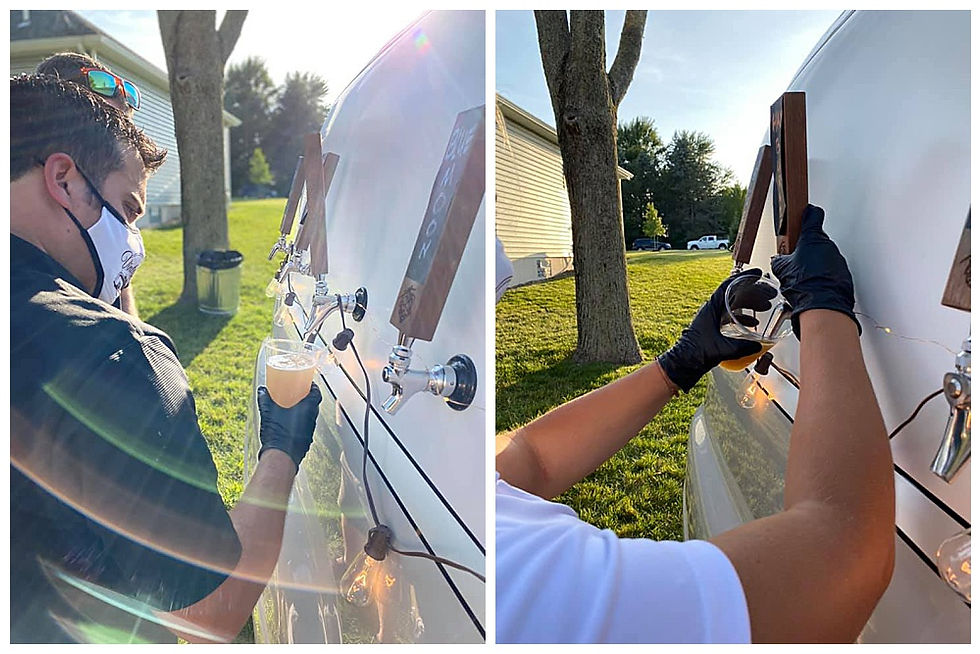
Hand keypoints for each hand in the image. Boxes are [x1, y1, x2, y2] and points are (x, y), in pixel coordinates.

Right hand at [257, 383, 321, 470]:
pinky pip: (305, 428)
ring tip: (293, 409)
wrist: (280, 456)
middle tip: (298, 395)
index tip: (309, 384)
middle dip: (308, 399)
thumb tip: (262, 390)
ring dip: (304, 412)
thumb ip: (265, 399)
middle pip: (314, 405)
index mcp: (307, 409)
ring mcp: (310, 431)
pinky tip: (290, 425)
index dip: (314, 388)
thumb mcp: (268, 413)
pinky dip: (300, 424)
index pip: (317, 394)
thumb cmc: (278, 433)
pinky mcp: (306, 441)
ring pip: (310, 417)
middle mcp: (312, 420)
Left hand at [657, 269, 767, 391]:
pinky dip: (744, 317)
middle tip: (768, 293)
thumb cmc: (695, 354)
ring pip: (734, 305)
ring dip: (750, 304)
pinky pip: (731, 317)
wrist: (683, 364)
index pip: (729, 285)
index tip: (757, 273)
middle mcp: (711, 310)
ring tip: (765, 307)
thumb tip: (759, 345)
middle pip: (735, 294)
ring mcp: (712, 318)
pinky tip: (753, 324)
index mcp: (711, 308)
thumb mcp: (723, 348)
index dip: (744, 277)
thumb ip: (743, 347)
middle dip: (753, 292)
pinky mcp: (714, 328)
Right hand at [770, 204, 859, 338]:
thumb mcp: (781, 268)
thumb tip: (778, 259)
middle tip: (796, 260)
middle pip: (816, 240)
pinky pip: (831, 270)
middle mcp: (828, 246)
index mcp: (812, 238)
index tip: (808, 212)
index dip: (809, 213)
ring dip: (815, 263)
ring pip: (824, 256)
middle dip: (807, 248)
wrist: (822, 304)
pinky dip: (823, 275)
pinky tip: (813, 285)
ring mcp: (837, 259)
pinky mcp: (843, 273)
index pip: (813, 216)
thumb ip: (780, 259)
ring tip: (804, 277)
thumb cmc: (804, 284)